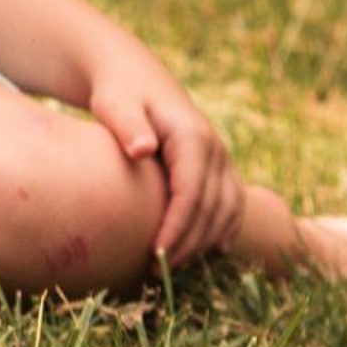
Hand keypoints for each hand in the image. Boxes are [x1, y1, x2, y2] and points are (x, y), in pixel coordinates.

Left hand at [88, 64, 244, 271]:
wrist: (132, 74)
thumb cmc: (117, 92)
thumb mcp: (115, 103)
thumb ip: (127, 124)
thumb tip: (142, 149)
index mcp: (192, 136)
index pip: (193, 193)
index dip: (177, 227)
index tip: (155, 254)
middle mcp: (215, 148)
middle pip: (212, 209)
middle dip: (188, 244)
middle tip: (156, 272)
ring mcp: (221, 158)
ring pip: (227, 212)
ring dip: (204, 243)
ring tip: (170, 267)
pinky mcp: (218, 167)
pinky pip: (231, 206)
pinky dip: (221, 231)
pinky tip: (202, 253)